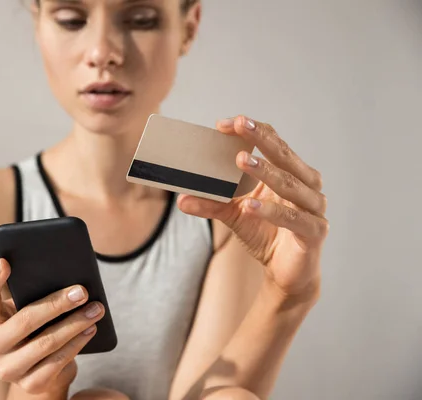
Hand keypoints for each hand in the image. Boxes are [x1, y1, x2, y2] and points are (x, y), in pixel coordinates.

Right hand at [0, 259, 103, 394]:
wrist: (37, 369)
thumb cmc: (34, 327)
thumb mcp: (27, 309)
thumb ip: (34, 294)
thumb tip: (66, 278)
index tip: (4, 262)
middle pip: (25, 321)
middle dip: (57, 304)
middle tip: (81, 291)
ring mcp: (8, 368)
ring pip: (46, 343)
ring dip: (75, 323)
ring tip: (96, 309)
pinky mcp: (29, 384)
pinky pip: (57, 361)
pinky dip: (77, 343)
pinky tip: (90, 329)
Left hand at [178, 115, 328, 299]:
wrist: (287, 274)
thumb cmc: (266, 235)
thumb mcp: (235, 216)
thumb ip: (212, 204)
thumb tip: (180, 199)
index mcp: (290, 173)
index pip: (274, 143)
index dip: (254, 131)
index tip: (225, 124)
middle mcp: (306, 185)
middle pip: (284, 156)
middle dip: (261, 139)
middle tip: (239, 124)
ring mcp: (314, 208)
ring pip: (290, 184)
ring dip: (265, 171)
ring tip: (241, 160)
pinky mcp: (314, 232)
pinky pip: (292, 218)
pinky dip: (271, 211)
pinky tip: (251, 205)